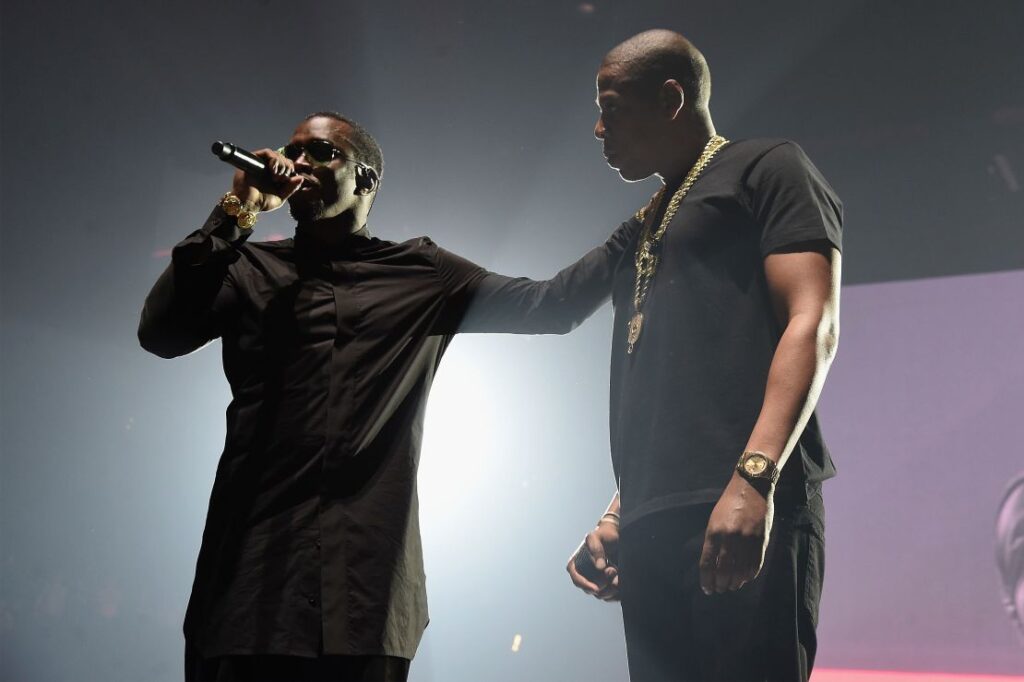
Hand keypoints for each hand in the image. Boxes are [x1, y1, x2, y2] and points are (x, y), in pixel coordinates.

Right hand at [230, 148, 304, 211]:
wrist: (247, 205)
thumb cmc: (261, 203)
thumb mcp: (280, 197)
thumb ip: (291, 188)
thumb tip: (300, 177)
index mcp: (275, 175)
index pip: (287, 164)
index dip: (291, 169)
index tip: (289, 179)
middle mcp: (267, 167)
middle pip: (283, 158)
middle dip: (287, 167)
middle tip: (282, 179)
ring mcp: (260, 163)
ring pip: (276, 154)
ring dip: (281, 164)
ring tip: (277, 177)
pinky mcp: (253, 159)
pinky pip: (266, 152)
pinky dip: (273, 159)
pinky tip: (273, 170)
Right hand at [566, 521, 619, 600]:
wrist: (617, 537)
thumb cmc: (603, 534)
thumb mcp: (595, 536)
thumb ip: (596, 549)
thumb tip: (599, 567)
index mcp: (576, 565)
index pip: (577, 580)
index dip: (585, 585)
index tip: (596, 588)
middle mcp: (584, 575)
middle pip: (590, 590)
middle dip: (603, 584)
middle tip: (612, 570)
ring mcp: (596, 581)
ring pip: (602, 595)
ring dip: (611, 587)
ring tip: (616, 571)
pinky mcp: (607, 585)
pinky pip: (611, 596)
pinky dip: (617, 591)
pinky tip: (620, 579)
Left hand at [699, 473, 774, 593]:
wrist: (751, 487)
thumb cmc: (729, 504)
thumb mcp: (714, 520)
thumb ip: (713, 542)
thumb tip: (712, 565)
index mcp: (714, 532)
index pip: (708, 563)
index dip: (707, 580)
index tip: (707, 589)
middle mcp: (730, 538)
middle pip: (724, 571)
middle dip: (720, 584)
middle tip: (720, 589)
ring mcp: (747, 540)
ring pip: (740, 571)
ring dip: (735, 582)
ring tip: (731, 586)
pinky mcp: (761, 540)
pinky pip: (755, 565)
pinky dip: (749, 575)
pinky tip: (745, 579)